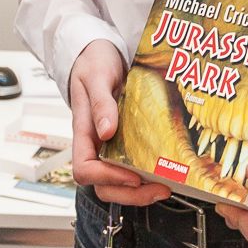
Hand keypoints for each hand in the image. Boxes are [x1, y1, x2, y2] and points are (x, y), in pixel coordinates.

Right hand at [69, 39, 169, 205]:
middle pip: (103, 185)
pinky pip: (130, 166)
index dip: (107, 178)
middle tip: (159, 188)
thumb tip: (106, 131)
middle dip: (130, 194)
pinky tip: (163, 171)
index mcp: (82, 131)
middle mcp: (94, 143)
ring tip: (165, 185)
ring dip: (140, 191)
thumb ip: (100, 103)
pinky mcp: (121, 140)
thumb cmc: (92, 62)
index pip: (84, 169)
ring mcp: (107, 144)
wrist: (97, 52)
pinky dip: (146, 174)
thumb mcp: (96, 76)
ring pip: (117, 182)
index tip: (132, 175)